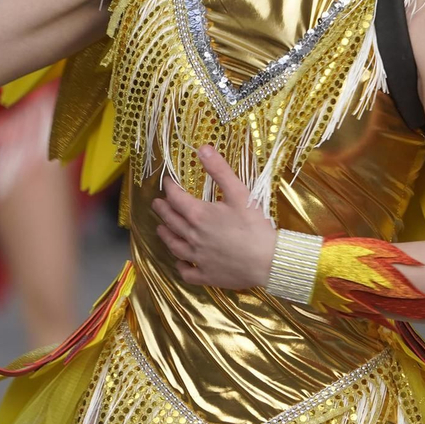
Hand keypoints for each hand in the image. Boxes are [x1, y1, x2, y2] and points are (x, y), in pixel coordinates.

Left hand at [152, 145, 277, 290]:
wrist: (267, 261)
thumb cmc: (254, 225)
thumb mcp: (240, 192)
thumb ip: (219, 170)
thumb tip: (202, 148)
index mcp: (199, 215)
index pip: (176, 198)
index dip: (170, 188)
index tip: (167, 182)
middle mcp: (193, 236)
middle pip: (171, 221)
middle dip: (163, 210)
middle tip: (157, 203)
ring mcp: (197, 258)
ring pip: (174, 246)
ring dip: (165, 235)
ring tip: (160, 228)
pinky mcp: (206, 275)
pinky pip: (187, 272)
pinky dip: (180, 265)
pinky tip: (179, 261)